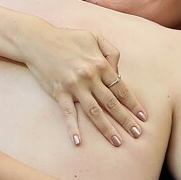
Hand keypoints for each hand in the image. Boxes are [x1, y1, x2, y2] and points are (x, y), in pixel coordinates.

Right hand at [20, 22, 146, 145]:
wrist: (37, 41)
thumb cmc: (67, 38)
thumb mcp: (93, 37)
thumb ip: (111, 52)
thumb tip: (118, 73)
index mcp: (99, 64)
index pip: (121, 89)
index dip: (133, 104)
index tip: (143, 117)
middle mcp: (89, 77)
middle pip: (112, 103)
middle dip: (126, 120)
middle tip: (138, 134)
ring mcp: (74, 86)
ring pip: (94, 112)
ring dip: (107, 129)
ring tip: (117, 142)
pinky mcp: (59, 93)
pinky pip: (68, 114)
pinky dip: (73, 128)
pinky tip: (78, 141)